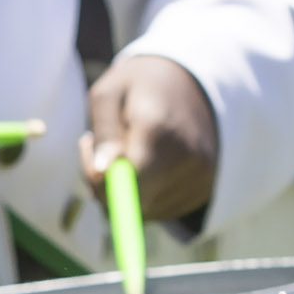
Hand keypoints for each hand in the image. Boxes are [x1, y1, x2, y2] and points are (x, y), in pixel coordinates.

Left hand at [84, 52, 217, 220]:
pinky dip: (146, 195)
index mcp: (160, 129)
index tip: (88, 146)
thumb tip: (103, 173)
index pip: (129, 183)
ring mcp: (202, 176)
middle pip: (136, 203)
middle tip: (97, 146)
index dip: (100, 182)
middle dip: (106, 186)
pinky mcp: (205, 189)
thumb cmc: (139, 86)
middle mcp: (189, 157)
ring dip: (126, 191)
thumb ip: (106, 134)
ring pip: (146, 211)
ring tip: (127, 151)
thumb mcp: (109, 94)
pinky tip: (147, 164)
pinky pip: (162, 210)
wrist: (193, 82)